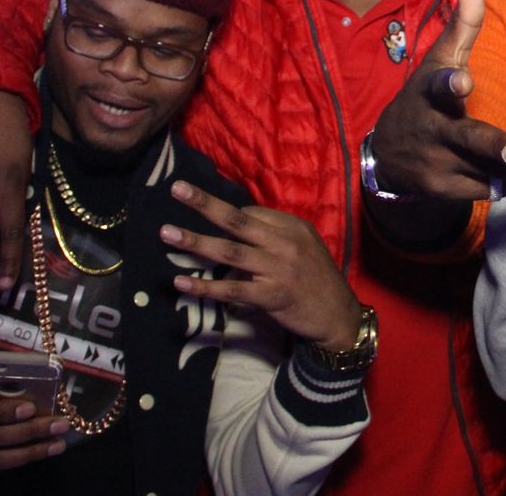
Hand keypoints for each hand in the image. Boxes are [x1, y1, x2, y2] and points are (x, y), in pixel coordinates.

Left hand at [162, 182, 362, 350]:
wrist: (338, 316)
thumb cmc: (316, 280)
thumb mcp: (303, 247)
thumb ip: (273, 236)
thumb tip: (236, 231)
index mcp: (291, 227)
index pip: (250, 213)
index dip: (223, 212)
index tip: (201, 206)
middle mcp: (284, 243)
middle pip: (237, 220)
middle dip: (205, 204)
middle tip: (177, 189)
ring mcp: (277, 269)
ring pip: (230, 252)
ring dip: (196, 242)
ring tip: (167, 233)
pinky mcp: (271, 296)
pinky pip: (232, 289)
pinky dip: (206, 286)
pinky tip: (182, 282)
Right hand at [370, 0, 505, 201]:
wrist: (389, 154)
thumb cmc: (425, 96)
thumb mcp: (439, 59)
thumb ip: (462, 23)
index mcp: (431, 94)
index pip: (438, 85)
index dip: (450, 83)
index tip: (464, 82)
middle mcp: (435, 132)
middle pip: (470, 141)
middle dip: (497, 149)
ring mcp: (440, 166)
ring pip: (492, 172)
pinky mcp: (450, 192)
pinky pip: (493, 188)